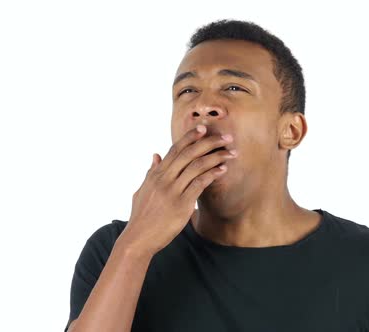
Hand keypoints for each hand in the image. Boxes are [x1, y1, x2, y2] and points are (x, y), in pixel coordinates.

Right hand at [117, 125, 237, 255]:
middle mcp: (164, 179)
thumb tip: (155, 155)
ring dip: (216, 157)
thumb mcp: (142, 190)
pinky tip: (223, 170)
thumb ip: (151, 172)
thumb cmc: (141, 216)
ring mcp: (172, 191)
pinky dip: (213, 174)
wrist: (138, 238)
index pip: (175, 150)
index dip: (190, 137)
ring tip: (230, 153)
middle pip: (189, 153)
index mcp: (156, 175)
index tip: (203, 128)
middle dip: (209, 142)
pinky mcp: (182, 204)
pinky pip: (200, 183)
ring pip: (197, 166)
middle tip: (226, 137)